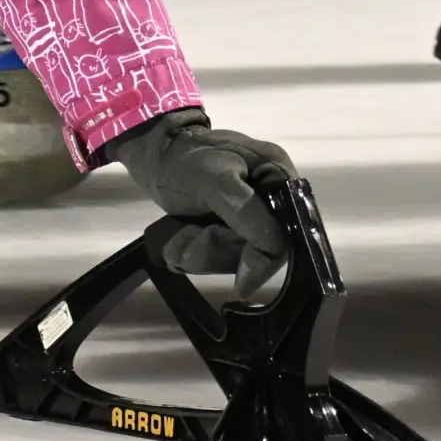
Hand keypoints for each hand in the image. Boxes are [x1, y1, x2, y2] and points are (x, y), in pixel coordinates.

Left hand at [103, 109, 296, 294]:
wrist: (153, 154)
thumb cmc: (184, 161)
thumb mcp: (217, 183)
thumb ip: (248, 214)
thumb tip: (275, 250)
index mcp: (279, 178)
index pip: (287, 234)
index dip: (262, 261)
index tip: (241, 286)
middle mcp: (271, 199)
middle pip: (258, 250)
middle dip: (217, 250)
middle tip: (188, 236)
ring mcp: (249, 214)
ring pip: (234, 257)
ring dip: (200, 253)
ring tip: (179, 236)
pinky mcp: (228, 225)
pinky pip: (218, 253)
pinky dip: (194, 251)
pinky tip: (178, 240)